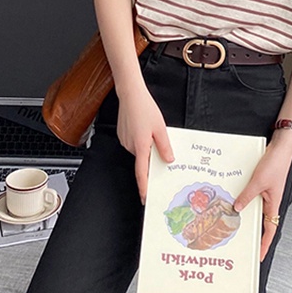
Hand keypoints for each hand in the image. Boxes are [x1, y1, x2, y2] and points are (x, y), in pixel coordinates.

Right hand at [116, 85, 172, 204]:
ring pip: (138, 151)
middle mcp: (130, 146)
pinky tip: (145, 130)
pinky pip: (134, 143)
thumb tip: (169, 160)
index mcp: (140, 146)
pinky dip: (141, 141)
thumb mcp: (161, 128)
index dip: (144, 187)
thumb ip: (165, 146)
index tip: (145, 198)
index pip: (142, 173)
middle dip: (151, 159)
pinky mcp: (122, 135)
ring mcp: (125, 141)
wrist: (130, 94)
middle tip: (159, 151)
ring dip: (146, 148)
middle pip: (142, 160)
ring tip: (152, 133)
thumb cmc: (145, 108)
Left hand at [233, 130, 291, 260]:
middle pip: (262, 221)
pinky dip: (244, 200)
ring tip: (234, 223)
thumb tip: (237, 208)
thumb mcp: (258, 182)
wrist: (281, 147)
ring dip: (246, 215)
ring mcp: (266, 192)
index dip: (265, 244)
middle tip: (242, 243)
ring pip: (255, 209)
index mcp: (273, 204)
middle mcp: (270, 200)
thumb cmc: (276, 163)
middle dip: (253, 233)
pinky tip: (234, 200)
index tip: (259, 256)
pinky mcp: (262, 183)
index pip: (270, 230)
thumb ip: (247, 196)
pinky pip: (252, 197)